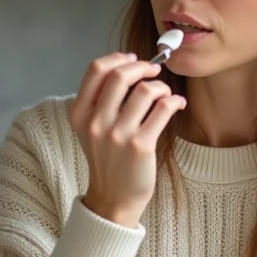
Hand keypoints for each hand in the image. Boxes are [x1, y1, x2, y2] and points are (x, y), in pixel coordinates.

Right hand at [68, 53, 186, 227]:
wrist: (113, 198)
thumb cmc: (108, 159)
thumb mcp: (91, 129)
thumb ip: (100, 100)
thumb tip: (128, 67)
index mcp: (80, 113)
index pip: (96, 70)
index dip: (118, 58)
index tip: (133, 59)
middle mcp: (96, 122)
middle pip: (120, 75)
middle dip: (143, 67)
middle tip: (154, 71)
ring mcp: (118, 135)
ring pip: (145, 90)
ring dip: (161, 87)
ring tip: (165, 95)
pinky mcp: (141, 145)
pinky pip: (163, 108)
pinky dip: (174, 101)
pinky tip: (176, 104)